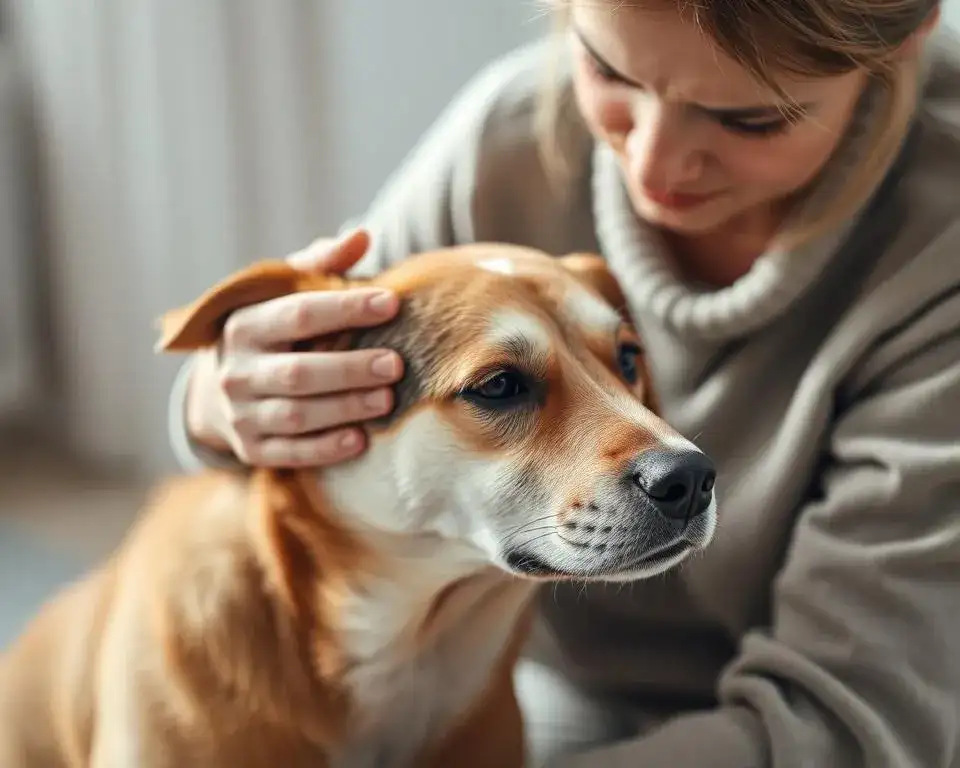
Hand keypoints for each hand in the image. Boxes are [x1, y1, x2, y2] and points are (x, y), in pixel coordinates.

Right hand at [184, 229, 403, 466]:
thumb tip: (362, 235)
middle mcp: (237, 370)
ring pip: (297, 415)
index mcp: (245, 323)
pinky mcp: (251, 448)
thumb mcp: (285, 293)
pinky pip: (291, 453)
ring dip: (345, 408)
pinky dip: (327, 448)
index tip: (391, 303)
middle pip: (298, 372)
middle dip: (350, 368)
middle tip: (396, 364)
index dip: (346, 308)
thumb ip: (322, 265)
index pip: (299, 313)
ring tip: (387, 400)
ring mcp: (241, 413)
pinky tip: (361, 440)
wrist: (219, 389)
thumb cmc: (272, 331)